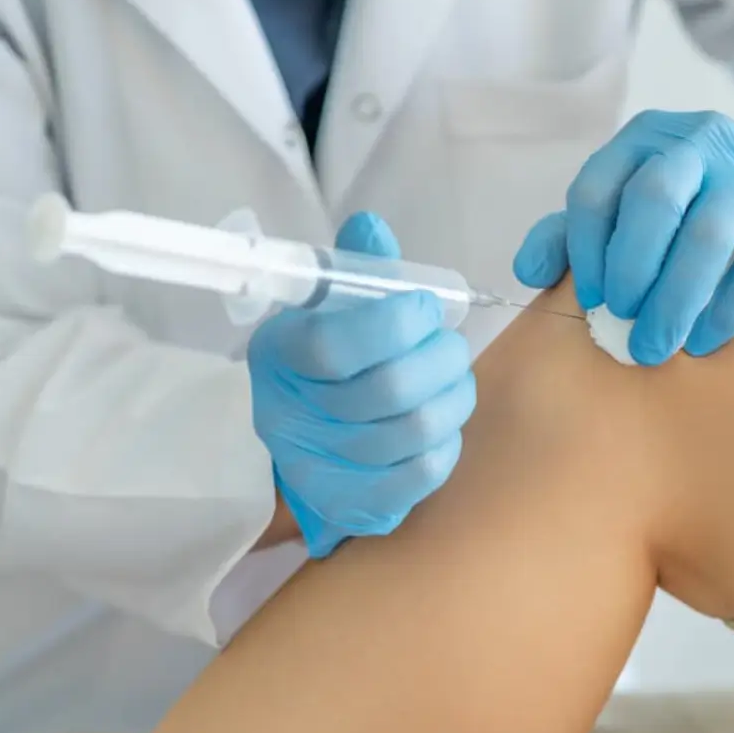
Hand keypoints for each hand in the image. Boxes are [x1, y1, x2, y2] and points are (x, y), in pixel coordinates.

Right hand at [248, 213, 475, 557]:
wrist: (306, 445)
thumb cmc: (327, 365)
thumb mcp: (331, 308)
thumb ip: (359, 269)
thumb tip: (371, 227)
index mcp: (280, 355)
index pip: (337, 345)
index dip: (396, 322)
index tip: (425, 307)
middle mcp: (290, 416)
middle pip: (392, 389)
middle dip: (441, 357)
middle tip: (448, 345)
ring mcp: (321, 468)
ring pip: (420, 428)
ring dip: (453, 395)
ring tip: (450, 378)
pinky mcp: (357, 505)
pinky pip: (427, 471)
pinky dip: (448, 438)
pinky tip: (439, 420)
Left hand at [512, 109, 733, 364]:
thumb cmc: (692, 208)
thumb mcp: (630, 206)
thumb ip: (576, 232)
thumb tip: (528, 270)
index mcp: (645, 139)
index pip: (598, 186)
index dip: (585, 248)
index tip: (589, 298)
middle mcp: (698, 143)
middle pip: (653, 199)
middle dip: (630, 267)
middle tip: (619, 319)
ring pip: (707, 234)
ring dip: (675, 298)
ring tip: (656, 345)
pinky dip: (727, 309)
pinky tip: (704, 340)